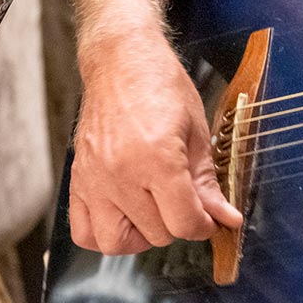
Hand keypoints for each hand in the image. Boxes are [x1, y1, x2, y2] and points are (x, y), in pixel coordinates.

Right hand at [68, 37, 242, 254]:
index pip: (183, 222)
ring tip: (153, 214)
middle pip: (156, 233)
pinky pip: (83, 231)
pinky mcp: (77, 179)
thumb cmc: (160, 85)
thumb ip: (207, 182)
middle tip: (184, 203)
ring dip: (140, 236)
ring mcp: (94, 179)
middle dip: (177, 224)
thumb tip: (225, 218)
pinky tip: (124, 217)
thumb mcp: (196, 131)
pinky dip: (102, 234)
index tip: (209, 218)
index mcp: (156, 158)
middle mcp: (120, 173)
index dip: (204, 226)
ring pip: (115, 242)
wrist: (120, 60)